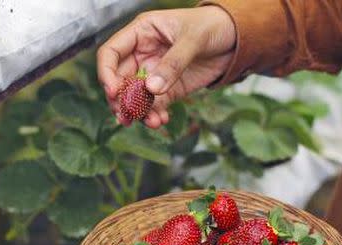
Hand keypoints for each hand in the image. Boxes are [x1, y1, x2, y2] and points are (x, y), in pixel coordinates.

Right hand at [97, 6, 236, 127]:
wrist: (235, 38)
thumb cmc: (211, 26)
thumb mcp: (193, 39)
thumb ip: (173, 63)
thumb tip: (151, 88)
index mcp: (141, 33)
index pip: (111, 53)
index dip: (106, 73)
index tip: (113, 92)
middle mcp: (141, 54)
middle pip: (118, 80)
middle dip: (120, 100)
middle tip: (126, 116)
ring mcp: (153, 73)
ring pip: (134, 97)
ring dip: (137, 112)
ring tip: (149, 122)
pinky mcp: (167, 89)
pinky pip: (154, 105)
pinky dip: (154, 115)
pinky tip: (161, 121)